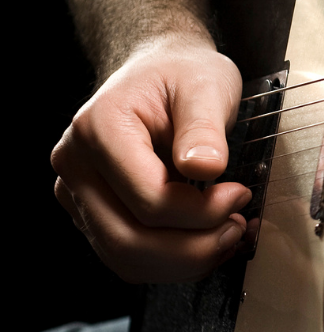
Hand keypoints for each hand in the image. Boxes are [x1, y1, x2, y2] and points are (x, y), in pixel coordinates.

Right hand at [51, 36, 251, 281]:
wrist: (160, 70)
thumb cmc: (183, 75)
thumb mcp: (206, 86)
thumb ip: (204, 128)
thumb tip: (206, 168)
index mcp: (97, 130)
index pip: (148, 200)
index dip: (202, 212)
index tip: (240, 194)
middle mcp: (75, 166)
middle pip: (128, 240)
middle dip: (194, 248)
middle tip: (238, 227)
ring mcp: (77, 194)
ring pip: (124, 259)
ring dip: (184, 261)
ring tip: (227, 235)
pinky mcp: (91, 213)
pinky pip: (127, 256)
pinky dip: (171, 261)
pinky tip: (207, 241)